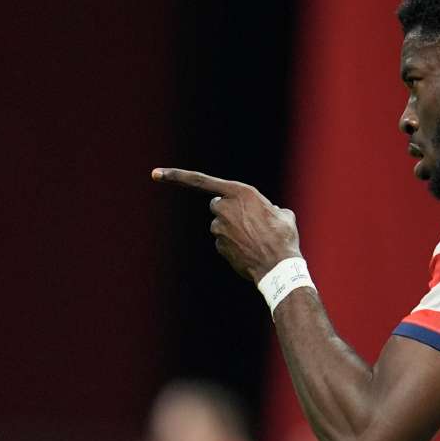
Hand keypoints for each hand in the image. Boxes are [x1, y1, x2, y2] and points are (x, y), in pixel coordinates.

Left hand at [152, 167, 299, 281]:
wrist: (279, 266)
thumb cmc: (284, 237)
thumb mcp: (283, 215)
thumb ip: (269, 208)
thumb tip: (270, 212)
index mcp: (239, 192)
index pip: (201, 181)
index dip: (176, 176)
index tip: (155, 174)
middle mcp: (224, 208)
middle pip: (217, 205)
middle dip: (229, 211)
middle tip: (251, 221)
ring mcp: (219, 229)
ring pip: (221, 226)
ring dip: (235, 230)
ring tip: (258, 240)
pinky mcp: (219, 246)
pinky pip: (224, 242)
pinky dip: (235, 245)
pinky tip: (251, 251)